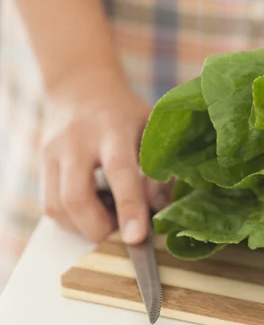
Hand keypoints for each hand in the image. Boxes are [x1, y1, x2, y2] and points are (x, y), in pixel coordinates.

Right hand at [40, 69, 168, 243]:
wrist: (81, 87)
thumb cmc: (127, 114)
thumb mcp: (152, 128)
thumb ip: (160, 166)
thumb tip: (162, 208)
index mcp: (113, 128)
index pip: (119, 171)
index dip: (129, 207)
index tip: (136, 237)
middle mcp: (77, 140)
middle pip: (77, 196)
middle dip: (100, 228)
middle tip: (124, 232)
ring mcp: (54, 152)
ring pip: (58, 207)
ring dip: (86, 227)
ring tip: (111, 220)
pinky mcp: (41, 164)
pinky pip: (50, 206)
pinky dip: (72, 221)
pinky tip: (93, 211)